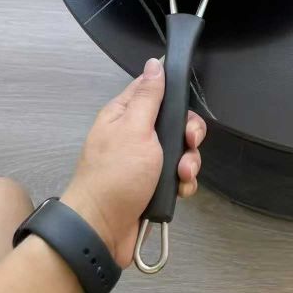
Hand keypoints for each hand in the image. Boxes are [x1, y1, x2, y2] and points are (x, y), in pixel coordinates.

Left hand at [61, 59, 205, 268]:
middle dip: (188, 135)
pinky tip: (180, 191)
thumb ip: (149, 96)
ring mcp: (144, 161)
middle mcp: (134, 134)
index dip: (174, 98)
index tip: (183, 112)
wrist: (103, 229)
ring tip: (181, 176)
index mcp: (124, 114)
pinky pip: (178, 176)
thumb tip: (154, 64)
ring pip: (180, 151)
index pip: (154, 90)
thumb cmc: (115, 175)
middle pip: (174, 123)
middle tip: (189, 145)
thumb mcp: (135, 128)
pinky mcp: (153, 185)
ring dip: (188, 163)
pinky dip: (183, 183)